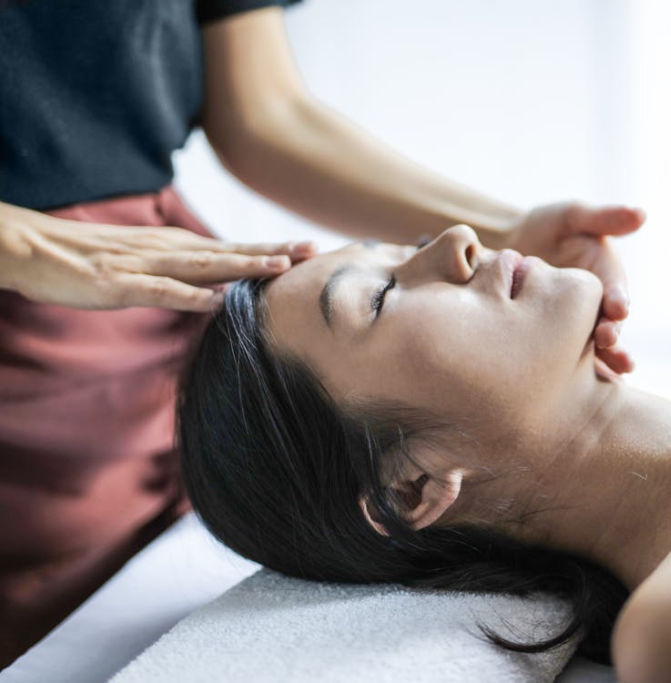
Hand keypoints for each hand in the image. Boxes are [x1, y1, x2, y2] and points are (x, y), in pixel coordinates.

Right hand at [0, 211, 316, 310]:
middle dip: (273, 251)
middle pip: (229, 251)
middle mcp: (168, 250)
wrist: (35, 248)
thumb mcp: (145, 262)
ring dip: (242, 265)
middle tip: (313, 248)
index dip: (271, 248)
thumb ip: (182, 272)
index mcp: (175, 247)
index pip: (233, 248)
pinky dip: (188, 297)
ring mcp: (145, 265)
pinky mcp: (120, 284)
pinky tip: (215, 302)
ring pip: (203, 266)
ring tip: (279, 266)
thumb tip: (218, 289)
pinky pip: (159, 291)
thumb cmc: (91, 259)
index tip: (309, 248)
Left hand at [503, 202, 644, 377]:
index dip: (619, 299)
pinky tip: (576, 393)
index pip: (615, 290)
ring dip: (602, 360)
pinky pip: (569, 362)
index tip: (619, 307)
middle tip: (607, 340)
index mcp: (604, 277)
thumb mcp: (571, 217)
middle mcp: (596, 307)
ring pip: (594, 349)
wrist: (506, 249)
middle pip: (609, 325)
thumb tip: (641, 213)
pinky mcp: (557, 342)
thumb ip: (602, 217)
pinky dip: (577, 376)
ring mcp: (578, 327)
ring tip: (607, 370)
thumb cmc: (543, 228)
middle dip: (612, 334)